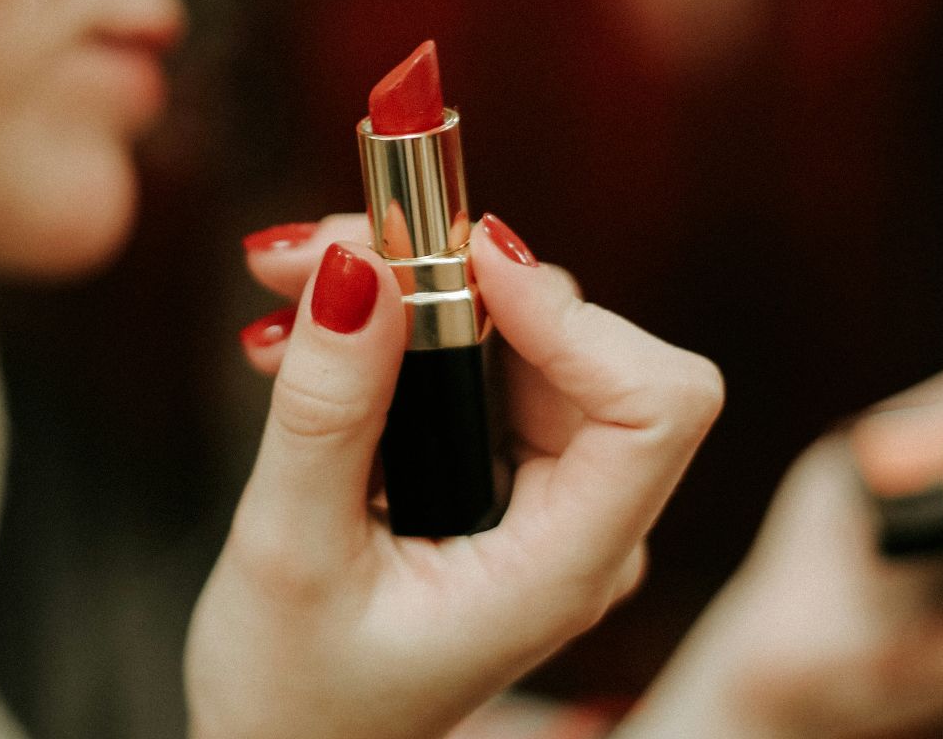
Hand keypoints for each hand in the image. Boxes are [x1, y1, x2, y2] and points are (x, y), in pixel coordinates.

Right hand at [186, 214, 723, 738]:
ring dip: (408, 289)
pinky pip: (478, 360)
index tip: (459, 257)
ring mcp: (546, 496)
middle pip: (584, 343)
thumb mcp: (290, 552)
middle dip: (454, 275)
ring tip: (287, 284)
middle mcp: (580, 523)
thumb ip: (329, 410)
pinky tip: (305, 333)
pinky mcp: (501, 472)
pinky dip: (396, 327)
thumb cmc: (296, 696)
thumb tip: (357, 264)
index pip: (655, 405)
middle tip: (322, 248)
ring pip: (523, 335)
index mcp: (564, 569)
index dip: (572, 314)